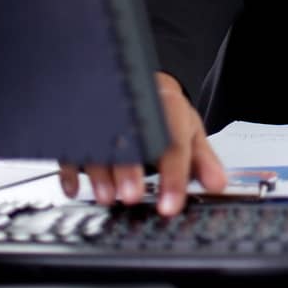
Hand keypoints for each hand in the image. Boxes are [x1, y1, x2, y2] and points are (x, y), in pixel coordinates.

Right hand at [60, 73, 227, 216]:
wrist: (140, 82)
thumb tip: (218, 185)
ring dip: (101, 173)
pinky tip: (74, 189)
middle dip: (131, 170)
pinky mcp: (81, 122)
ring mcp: (106, 114)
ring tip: (107, 196)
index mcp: (168, 108)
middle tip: (133, 197)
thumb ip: (202, 159)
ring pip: (99, 141)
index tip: (170, 206)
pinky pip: (71, 144)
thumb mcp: (189, 129)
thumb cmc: (165, 111)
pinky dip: (70, 169)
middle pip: (132, 138)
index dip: (173, 176)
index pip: (173, 144)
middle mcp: (136, 109)